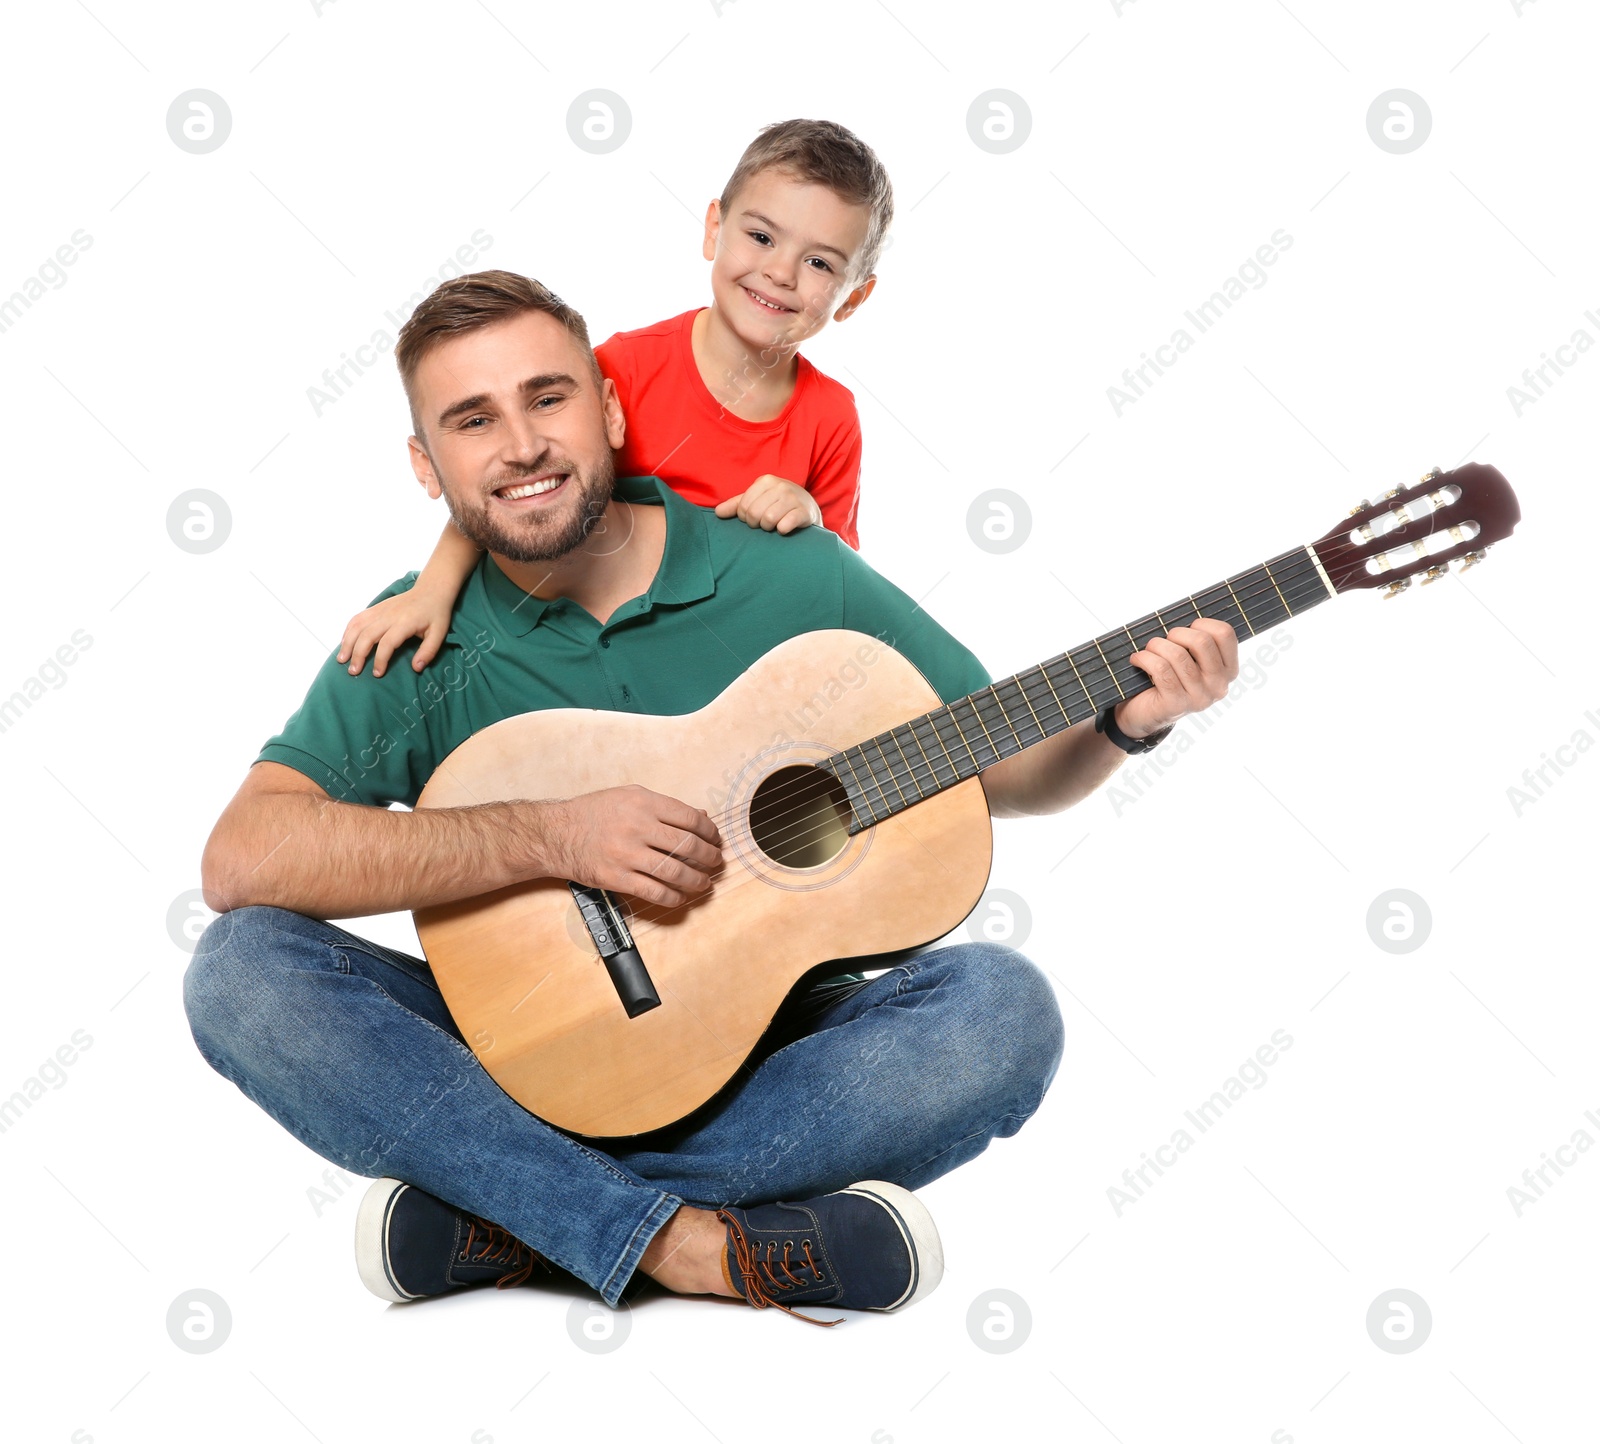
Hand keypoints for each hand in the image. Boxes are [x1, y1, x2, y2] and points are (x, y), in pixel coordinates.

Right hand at [338, 587, 452, 677]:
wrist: (430, 590)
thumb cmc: (436, 614)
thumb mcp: (439, 633)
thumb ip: (428, 651)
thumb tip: (416, 668)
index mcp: (404, 622)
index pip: (387, 643)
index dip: (380, 660)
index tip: (377, 674)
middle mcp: (388, 615)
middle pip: (367, 635)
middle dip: (358, 655)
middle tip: (353, 671)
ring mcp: (380, 610)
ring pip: (357, 626)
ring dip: (347, 643)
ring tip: (341, 660)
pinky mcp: (376, 607)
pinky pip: (357, 618)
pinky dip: (348, 631)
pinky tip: (344, 643)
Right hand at [544, 785, 723, 908]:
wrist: (556, 834)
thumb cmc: (593, 813)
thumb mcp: (629, 796)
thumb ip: (664, 806)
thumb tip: (700, 818)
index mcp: (643, 802)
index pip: (690, 818)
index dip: (710, 832)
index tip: (715, 839)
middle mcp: (637, 827)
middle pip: (687, 846)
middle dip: (709, 857)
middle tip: (715, 862)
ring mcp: (627, 854)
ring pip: (675, 872)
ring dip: (696, 880)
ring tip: (704, 882)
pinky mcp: (617, 878)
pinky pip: (654, 891)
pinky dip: (673, 897)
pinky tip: (681, 897)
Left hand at [713, 475, 822, 534]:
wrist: (809, 508)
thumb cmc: (778, 504)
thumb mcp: (758, 500)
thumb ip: (737, 505)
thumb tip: (717, 512)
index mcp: (766, 481)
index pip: (743, 506)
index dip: (745, 518)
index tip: (754, 518)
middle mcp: (780, 486)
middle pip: (754, 513)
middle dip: (756, 524)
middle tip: (763, 524)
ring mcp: (793, 498)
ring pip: (768, 519)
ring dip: (768, 528)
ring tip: (774, 526)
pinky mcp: (804, 512)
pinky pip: (785, 525)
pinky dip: (782, 530)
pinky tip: (784, 528)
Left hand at [1114, 619, 1238, 738]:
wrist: (1144, 712)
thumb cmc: (1167, 676)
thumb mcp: (1188, 658)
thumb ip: (1195, 639)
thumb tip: (1189, 609)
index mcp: (1228, 670)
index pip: (1225, 634)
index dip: (1201, 623)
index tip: (1186, 630)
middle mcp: (1219, 686)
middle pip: (1201, 642)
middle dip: (1176, 633)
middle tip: (1163, 641)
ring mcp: (1199, 697)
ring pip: (1178, 655)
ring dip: (1156, 645)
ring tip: (1148, 650)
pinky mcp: (1176, 705)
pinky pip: (1161, 670)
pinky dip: (1144, 659)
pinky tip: (1137, 659)